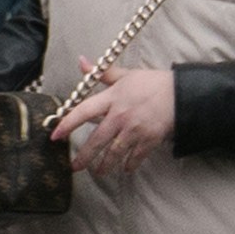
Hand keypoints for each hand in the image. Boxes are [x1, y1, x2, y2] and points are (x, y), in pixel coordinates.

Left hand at [61, 67, 175, 179]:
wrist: (178, 94)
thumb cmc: (151, 83)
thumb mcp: (125, 75)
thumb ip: (101, 72)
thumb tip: (81, 61)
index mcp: (112, 99)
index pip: (83, 112)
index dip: (67, 124)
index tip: (55, 136)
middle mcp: (120, 116)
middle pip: (96, 140)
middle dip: (84, 156)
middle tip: (75, 167)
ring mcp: (134, 130)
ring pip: (114, 153)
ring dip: (105, 165)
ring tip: (98, 172)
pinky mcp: (148, 140)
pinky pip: (135, 157)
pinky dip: (129, 165)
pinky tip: (125, 169)